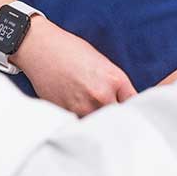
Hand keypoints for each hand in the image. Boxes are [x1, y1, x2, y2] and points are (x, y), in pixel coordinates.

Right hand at [12, 18, 136, 116]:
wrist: (41, 48)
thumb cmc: (71, 51)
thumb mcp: (102, 64)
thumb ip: (115, 86)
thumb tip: (124, 106)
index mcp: (115, 80)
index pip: (135, 105)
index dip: (135, 112)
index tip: (133, 117)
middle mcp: (102, 96)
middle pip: (119, 120)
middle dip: (118, 121)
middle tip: (114, 121)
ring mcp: (83, 108)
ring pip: (99, 127)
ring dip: (99, 125)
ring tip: (93, 118)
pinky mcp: (66, 115)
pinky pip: (80, 126)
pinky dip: (81, 125)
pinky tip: (77, 116)